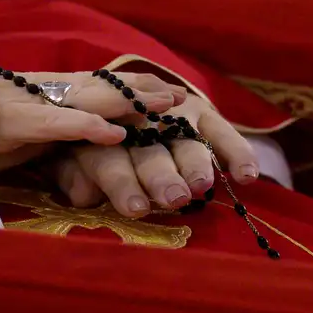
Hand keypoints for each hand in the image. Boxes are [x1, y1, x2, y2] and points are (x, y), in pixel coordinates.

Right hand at [0, 70, 187, 171]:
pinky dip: (87, 127)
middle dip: (140, 92)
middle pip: (98, 88)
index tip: (165, 92)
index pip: (93, 88)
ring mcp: (26, 105)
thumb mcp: (13, 134)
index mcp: (38, 94)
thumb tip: (79, 147)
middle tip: (180, 95)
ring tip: (165, 106)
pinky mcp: (12, 124)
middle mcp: (37, 93)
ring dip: (128, 102)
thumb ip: (45, 137)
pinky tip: (115, 132)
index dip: (130, 90)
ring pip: (86, 98)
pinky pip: (56, 124)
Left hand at [50, 94, 258, 216]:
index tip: (137, 208)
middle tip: (174, 197)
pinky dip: (235, 151)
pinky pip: (220, 130)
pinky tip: (247, 176)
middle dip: (161, 174)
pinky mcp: (198, 110)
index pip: (109, 157)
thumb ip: (72, 177)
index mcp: (97, 134)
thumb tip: (84, 193)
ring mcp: (169, 112)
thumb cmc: (82, 149)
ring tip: (202, 185)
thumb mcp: (64, 162)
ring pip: (182, 140)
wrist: (109, 104)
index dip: (122, 182)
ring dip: (194, 164)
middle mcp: (136, 121)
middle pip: (149, 150)